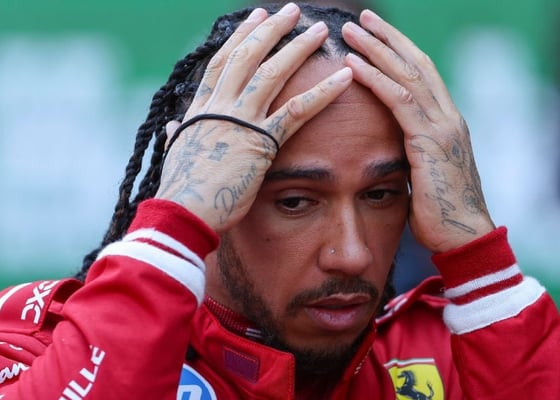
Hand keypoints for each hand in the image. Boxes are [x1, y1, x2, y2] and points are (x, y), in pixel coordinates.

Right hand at [156, 4, 352, 232]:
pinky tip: (344, 78)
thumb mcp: (176, 152)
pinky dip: (323, 92)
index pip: (222, 62)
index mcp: (200, 108)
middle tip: (291, 11)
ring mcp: (241, 121)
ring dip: (298, 49)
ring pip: (272, 74)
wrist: (184, 209)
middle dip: (271, 30)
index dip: (240, 37)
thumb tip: (173, 124)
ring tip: (319, 31)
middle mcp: (220, 106)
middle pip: (247, 56)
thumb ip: (178, 133)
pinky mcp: (262, 142)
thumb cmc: (181, 188)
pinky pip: (297, 111)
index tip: (255, 17)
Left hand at [342, 10, 494, 252]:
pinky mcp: (429, 142)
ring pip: (407, 74)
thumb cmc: (439, 212)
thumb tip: (389, 148)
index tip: (376, 36)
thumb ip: (410, 153)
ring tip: (353, 31)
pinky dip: (376, 79)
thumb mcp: (423, 174)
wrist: (463, 236)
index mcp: (446, 123)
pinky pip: (399, 101)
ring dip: (378, 49)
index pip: (423, 75)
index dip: (399, 52)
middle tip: (363, 18)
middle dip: (388, 38)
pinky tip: (355, 65)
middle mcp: (447, 117)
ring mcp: (442, 126)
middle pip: (416, 64)